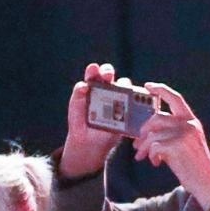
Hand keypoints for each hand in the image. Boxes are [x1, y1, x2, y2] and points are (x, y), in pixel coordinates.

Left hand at [60, 62, 126, 179]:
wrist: (88, 141)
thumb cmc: (80, 121)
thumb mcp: (75, 107)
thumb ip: (78, 94)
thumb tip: (83, 85)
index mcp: (93, 86)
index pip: (94, 74)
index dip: (94, 70)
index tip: (93, 69)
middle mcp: (106, 89)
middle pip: (110, 77)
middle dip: (108, 72)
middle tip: (107, 75)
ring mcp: (117, 99)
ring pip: (123, 87)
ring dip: (123, 85)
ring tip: (122, 88)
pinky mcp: (125, 111)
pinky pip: (132, 104)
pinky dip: (134, 101)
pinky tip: (133, 101)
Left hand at [133, 82, 209, 205]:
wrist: (207, 183)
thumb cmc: (194, 166)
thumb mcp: (187, 143)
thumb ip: (173, 132)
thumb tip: (148, 131)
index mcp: (192, 121)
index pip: (175, 98)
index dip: (160, 89)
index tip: (147, 86)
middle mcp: (189, 124)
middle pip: (157, 117)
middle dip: (143, 130)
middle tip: (136, 143)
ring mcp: (184, 134)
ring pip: (153, 133)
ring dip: (143, 146)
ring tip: (142, 156)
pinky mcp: (177, 146)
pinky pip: (154, 146)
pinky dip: (151, 155)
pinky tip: (156, 162)